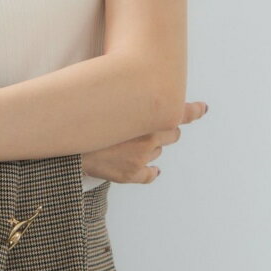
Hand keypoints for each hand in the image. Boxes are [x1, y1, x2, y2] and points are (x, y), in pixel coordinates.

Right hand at [80, 99, 208, 183]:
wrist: (66, 146)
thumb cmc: (83, 119)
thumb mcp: (107, 97)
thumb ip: (127, 96)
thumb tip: (140, 100)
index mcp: (146, 116)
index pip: (179, 112)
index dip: (194, 111)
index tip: (204, 108)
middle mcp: (149, 138)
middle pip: (171, 133)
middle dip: (164, 128)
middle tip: (147, 125)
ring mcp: (141, 158)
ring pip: (157, 151)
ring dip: (149, 146)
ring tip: (126, 141)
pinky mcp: (132, 173)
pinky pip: (150, 174)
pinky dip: (149, 171)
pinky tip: (146, 169)